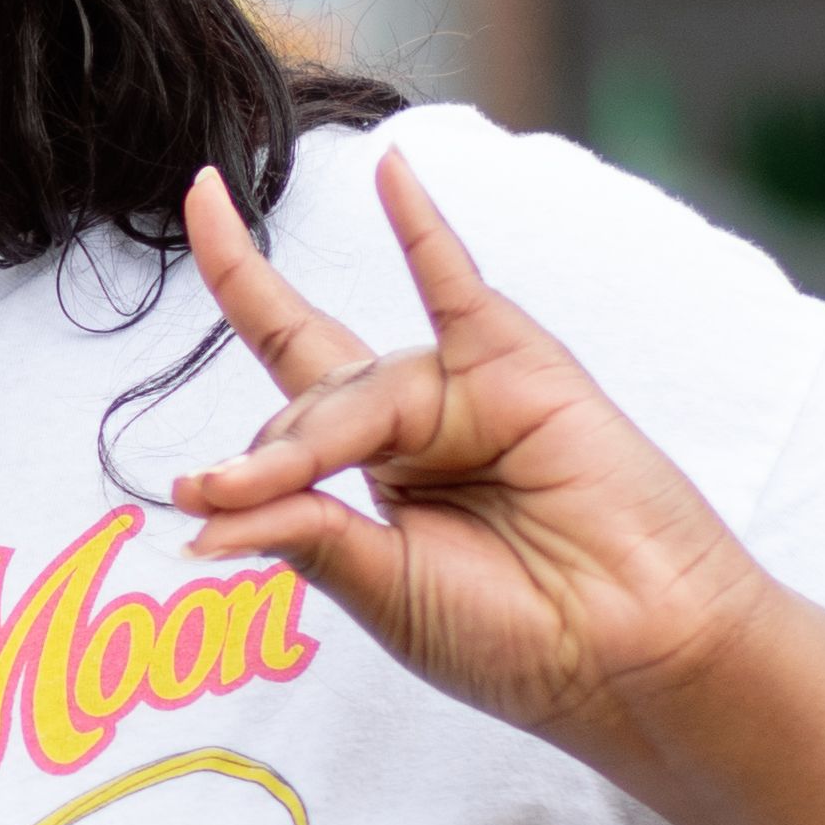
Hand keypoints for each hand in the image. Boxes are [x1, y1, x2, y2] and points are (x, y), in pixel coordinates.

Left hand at [163, 152, 783, 767]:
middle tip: (223, 499)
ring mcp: (465, 386)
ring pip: (358, 388)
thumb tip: (197, 511)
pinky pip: (454, 286)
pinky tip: (390, 172)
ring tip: (290, 482)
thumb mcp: (382, 589)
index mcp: (376, 472)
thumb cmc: (519, 636)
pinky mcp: (515, 366)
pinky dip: (421, 230)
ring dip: (309, 438)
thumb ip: (301, 533)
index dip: (238, 292)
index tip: (193, 214)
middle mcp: (415, 419)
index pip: (288, 379)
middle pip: (307, 401)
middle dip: (264, 457)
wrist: (631, 651)